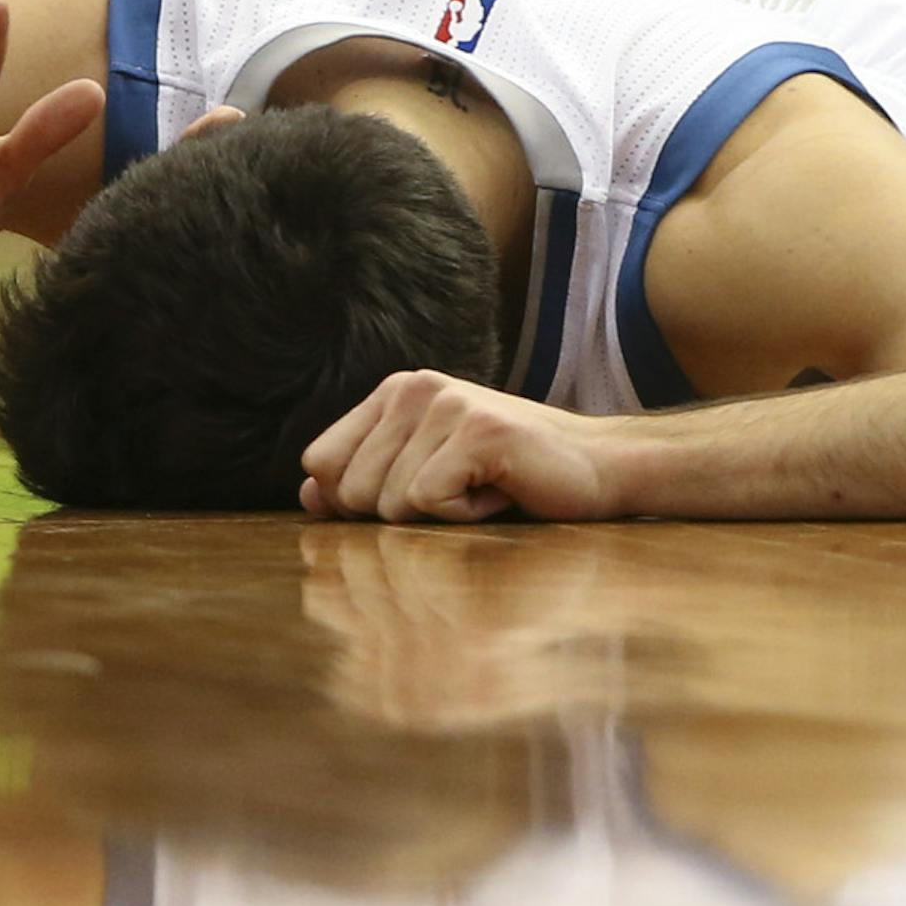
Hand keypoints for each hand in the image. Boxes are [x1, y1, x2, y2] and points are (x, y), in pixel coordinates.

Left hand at [300, 370, 626, 523]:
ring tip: (482, 488)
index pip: (320, 462)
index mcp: (393, 393)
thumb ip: (364, 480)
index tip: (417, 494)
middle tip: (460, 489)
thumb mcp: (426, 477)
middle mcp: (413, 388)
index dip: (354, 501)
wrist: (597, 469)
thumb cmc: (508, 479)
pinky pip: (428, 503)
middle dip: (401, 514)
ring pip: (388, 503)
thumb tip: (308, 493)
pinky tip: (499, 491)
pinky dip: (464, 517)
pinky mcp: (477, 430)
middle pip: (350, 491)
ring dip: (440, 517)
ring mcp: (446, 404)